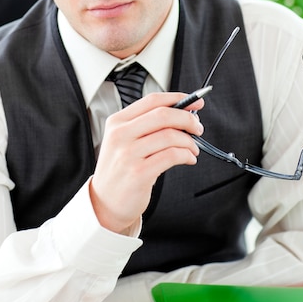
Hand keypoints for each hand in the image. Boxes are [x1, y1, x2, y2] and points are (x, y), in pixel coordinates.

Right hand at [90, 91, 203, 233]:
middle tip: (197, 128)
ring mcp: (128, 154)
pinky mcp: (138, 173)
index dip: (178, 98)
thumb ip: (147, 125)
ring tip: (193, 148)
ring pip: (170, 135)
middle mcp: (120, 134)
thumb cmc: (120, 170)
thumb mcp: (124, 140)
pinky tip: (188, 159)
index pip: (152, 100)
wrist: (104, 202)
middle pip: (163, 115)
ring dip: (189, 141)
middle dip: (187, 119)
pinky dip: (186, 155)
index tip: (195, 103)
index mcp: (117, 121)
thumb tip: (183, 114)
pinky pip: (171, 156)